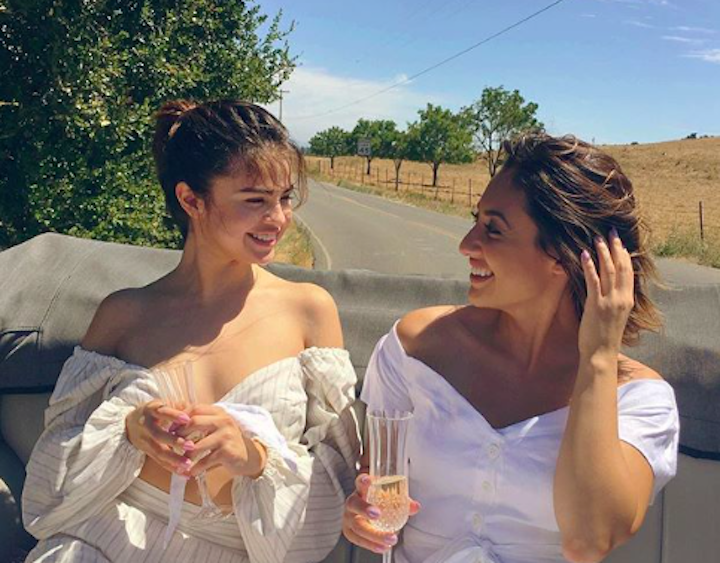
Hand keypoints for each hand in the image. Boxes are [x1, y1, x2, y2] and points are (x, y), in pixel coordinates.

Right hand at [125, 400, 193, 473]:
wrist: (128, 424)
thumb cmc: (153, 412)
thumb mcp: (162, 404)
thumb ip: (178, 406)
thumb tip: (195, 409)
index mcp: (151, 410)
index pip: (162, 412)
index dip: (174, 416)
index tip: (187, 419)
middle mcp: (146, 426)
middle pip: (159, 435)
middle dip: (174, 441)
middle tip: (191, 446)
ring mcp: (145, 440)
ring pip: (158, 451)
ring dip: (174, 459)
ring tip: (188, 464)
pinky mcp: (147, 452)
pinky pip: (159, 461)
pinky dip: (171, 467)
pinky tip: (183, 472)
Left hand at [177, 404, 266, 478]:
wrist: (250, 456)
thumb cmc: (227, 441)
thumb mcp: (216, 426)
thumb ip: (200, 419)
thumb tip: (175, 410)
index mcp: (219, 412)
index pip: (195, 408)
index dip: (180, 418)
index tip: (171, 429)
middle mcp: (223, 421)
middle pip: (194, 422)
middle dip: (180, 434)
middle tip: (173, 444)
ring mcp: (226, 435)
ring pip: (197, 445)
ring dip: (185, 455)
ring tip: (180, 461)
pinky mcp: (227, 451)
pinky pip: (205, 460)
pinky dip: (196, 468)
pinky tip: (191, 472)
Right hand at [342, 473, 420, 554]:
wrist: (364, 514)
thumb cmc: (377, 502)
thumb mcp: (388, 499)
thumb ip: (402, 501)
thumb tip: (415, 506)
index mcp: (361, 490)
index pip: (360, 482)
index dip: (363, 481)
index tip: (368, 481)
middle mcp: (352, 502)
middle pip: (354, 504)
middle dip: (365, 509)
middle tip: (377, 514)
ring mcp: (349, 518)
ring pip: (357, 526)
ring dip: (374, 534)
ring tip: (390, 539)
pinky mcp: (350, 532)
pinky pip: (360, 540)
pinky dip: (372, 545)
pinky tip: (384, 547)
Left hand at [578, 229, 633, 359]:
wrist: (601, 353)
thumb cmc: (605, 337)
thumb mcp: (616, 316)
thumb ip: (616, 300)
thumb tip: (612, 288)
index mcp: (628, 300)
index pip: (629, 272)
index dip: (625, 256)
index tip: (620, 243)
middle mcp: (621, 298)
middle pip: (621, 267)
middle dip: (616, 248)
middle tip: (611, 232)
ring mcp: (609, 301)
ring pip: (609, 271)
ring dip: (603, 253)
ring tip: (598, 239)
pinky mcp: (596, 305)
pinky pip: (593, 281)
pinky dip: (590, 266)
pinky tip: (585, 254)